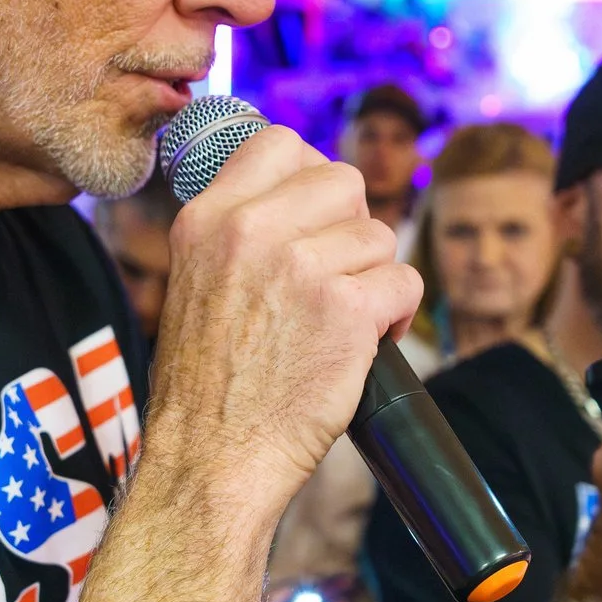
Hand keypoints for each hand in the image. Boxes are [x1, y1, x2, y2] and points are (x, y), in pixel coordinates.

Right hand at [144, 126, 421, 520]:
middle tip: (336, 280)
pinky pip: (405, 283)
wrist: (210, 460)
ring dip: (375, 280)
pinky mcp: (346, 310)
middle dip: (353, 230)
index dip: (312, 177)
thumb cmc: (209, 387)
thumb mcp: (197, 282)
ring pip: (380, 236)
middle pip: (344, 181)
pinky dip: (398, 318)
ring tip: (346, 324)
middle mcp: (250, 230)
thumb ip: (241, 234)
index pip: (279, 142)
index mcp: (207, 218)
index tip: (317, 218)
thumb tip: (300, 198)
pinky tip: (369, 344)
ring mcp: (300, 266)